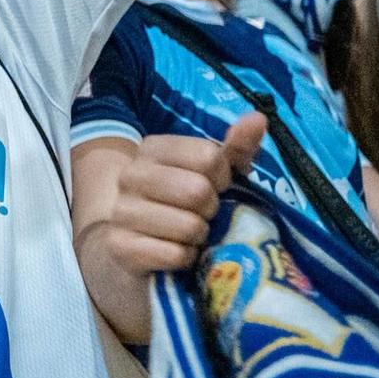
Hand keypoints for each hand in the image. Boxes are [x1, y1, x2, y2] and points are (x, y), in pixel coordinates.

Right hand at [100, 115, 263, 272]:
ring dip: (199, 237)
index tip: (216, 187)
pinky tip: (175, 253)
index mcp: (152, 148)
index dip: (223, 177)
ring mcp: (121, 211)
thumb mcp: (213, 173)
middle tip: (202, 215)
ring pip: (188, 226)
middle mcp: (130, 175)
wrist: (138, 245)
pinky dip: (185, 259)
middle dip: (211, 209)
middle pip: (197, 191)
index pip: (209, 156)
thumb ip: (237, 147)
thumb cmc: (185, 203)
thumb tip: (258, 118)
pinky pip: (174, 255)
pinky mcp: (120, 247)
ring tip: (189, 236)